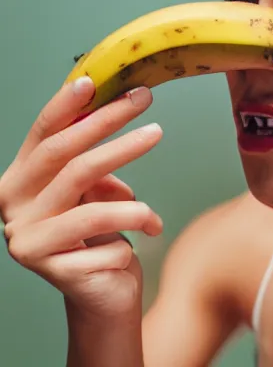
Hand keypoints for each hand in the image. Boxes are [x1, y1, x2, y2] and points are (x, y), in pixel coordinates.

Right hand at [0, 77, 163, 318]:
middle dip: (109, 123)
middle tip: (145, 101)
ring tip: (154, 201)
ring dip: (130, 184)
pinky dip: (134, 234)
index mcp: (20, 183)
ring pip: (86, 192)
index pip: (43, 136)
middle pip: (65, 155)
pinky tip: (141, 242)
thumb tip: (129, 132)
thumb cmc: (100, 238)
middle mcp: (14, 208)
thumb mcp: (94, 194)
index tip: (93, 81)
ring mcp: (29, 240)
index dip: (65, 106)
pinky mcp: (55, 270)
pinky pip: (109, 237)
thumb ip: (96, 167)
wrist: (103, 296)